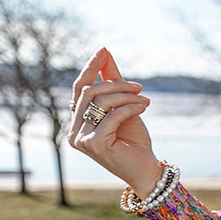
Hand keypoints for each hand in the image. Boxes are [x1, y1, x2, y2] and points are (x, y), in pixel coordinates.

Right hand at [68, 47, 163, 197]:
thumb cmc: (134, 141)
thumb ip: (112, 81)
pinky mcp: (94, 145)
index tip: (103, 50)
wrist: (146, 169)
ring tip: (144, 99)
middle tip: (139, 86)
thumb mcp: (122, 106)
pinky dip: (129, 108)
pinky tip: (143, 106)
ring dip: (126, 96)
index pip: (80, 89)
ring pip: (100, 102)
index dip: (91, 68)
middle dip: (116, 84)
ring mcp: (81, 140)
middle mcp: (74, 132)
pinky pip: (111, 116)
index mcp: (77, 122)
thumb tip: (104, 52)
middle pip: (90, 92)